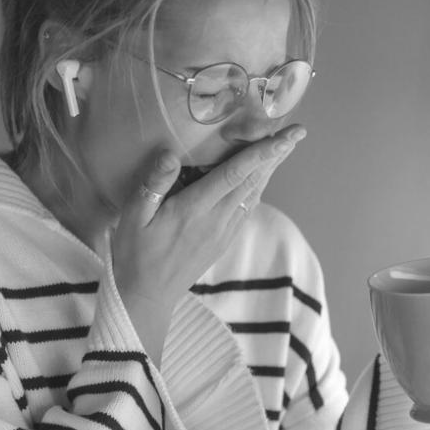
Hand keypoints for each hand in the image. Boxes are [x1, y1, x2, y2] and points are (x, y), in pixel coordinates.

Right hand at [111, 126, 303, 360]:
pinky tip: (262, 176)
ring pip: (254, 194)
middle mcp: (217, 220)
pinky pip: (247, 208)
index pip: (234, 174)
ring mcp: (224, 232)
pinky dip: (258, 187)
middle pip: (253, 180)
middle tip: (297, 133)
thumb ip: (153, 184)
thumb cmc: (134, 253)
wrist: (147, 296)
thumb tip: (170, 153)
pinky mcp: (224, 240)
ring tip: (286, 147)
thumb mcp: (133, 217)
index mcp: (195, 210)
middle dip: (276, 154)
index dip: (261, 152)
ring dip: (271, 169)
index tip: (285, 136)